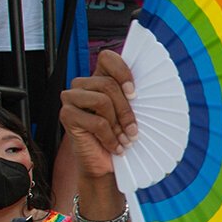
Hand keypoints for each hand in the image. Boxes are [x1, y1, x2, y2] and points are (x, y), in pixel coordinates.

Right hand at [60, 50, 137, 178]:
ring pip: (102, 101)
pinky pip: (96, 121)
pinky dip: (110, 137)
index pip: (107, 57)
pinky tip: (115, 146)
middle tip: (134, 130)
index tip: (134, 94)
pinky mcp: (66, 115)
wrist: (106, 163)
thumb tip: (156, 84)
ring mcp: (71, 98)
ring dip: (118, 124)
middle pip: (108, 84)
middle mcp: (83, 84)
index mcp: (99, 77)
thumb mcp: (132, 112)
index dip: (122, 72)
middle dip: (126, 110)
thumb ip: (134, 96)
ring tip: (124, 138)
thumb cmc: (122, 135)